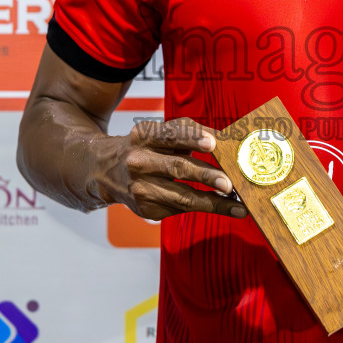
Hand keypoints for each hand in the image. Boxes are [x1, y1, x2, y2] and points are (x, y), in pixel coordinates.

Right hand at [96, 117, 247, 220]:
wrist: (105, 171)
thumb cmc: (146, 147)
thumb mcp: (159, 133)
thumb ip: (190, 133)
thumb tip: (226, 140)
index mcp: (143, 136)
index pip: (170, 135)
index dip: (192, 138)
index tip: (212, 143)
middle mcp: (138, 161)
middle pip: (177, 168)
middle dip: (206, 176)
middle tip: (229, 184)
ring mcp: (140, 188)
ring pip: (181, 197)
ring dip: (213, 203)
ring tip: (236, 206)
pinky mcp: (144, 209)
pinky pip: (178, 209)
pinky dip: (202, 208)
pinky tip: (220, 208)